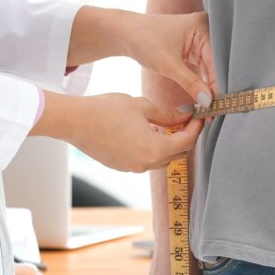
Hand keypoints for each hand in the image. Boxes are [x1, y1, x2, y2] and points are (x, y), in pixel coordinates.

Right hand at [31, 92, 203, 172]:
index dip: (196, 129)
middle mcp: (145, 164)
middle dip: (184, 138)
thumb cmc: (107, 109)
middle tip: (187, 120)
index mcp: (154, 149)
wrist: (75, 121)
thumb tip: (184, 116)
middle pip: (176, 154)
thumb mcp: (142, 106)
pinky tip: (148, 133)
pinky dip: (152, 149)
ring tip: (168, 125)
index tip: (199, 116)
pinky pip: (144, 160)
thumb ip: (167, 115)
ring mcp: (132, 168)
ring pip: (160, 159)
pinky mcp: (121, 166)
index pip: (186, 142)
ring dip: (168, 145)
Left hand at [124, 12, 216, 108]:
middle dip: (216, 86)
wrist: (126, 33)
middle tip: (218, 110)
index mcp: (202, 26)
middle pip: (217, 63)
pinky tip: (206, 98)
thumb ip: (191, 83)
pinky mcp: (195, 47)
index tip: (220, 106)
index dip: (219, 84)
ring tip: (213, 108)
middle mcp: (206, 29)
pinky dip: (204, 81)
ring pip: (212, 67)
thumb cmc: (145, 42)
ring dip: (211, 85)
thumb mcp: (168, 65)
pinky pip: (204, 66)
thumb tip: (208, 102)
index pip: (217, 60)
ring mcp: (201, 38)